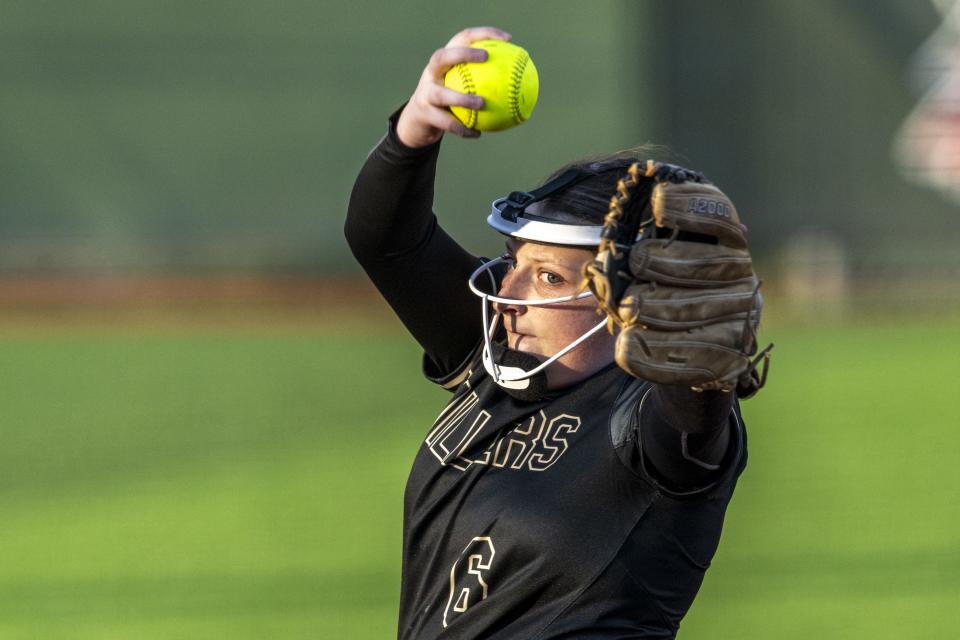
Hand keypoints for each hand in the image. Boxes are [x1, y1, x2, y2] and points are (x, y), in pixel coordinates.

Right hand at [395, 27, 511, 147]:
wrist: (419, 119)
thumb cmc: (451, 100)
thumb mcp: (464, 86)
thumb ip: (486, 80)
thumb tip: (522, 81)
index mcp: (445, 60)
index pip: (463, 38)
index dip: (484, 33)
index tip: (508, 39)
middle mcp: (431, 72)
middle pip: (443, 57)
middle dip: (463, 54)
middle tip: (486, 57)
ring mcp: (425, 92)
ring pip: (441, 94)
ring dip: (461, 98)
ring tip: (481, 103)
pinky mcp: (424, 113)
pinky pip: (445, 123)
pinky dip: (462, 128)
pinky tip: (477, 134)